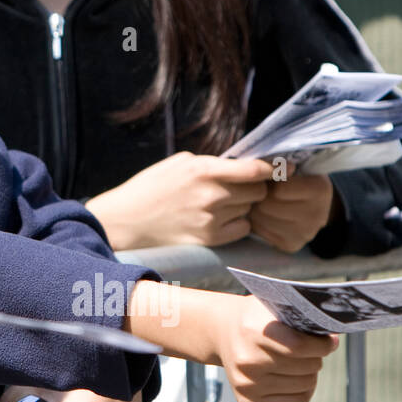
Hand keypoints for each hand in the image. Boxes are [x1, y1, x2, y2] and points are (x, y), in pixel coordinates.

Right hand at [87, 152, 274, 249]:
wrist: (125, 221)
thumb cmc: (149, 188)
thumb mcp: (177, 163)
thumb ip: (210, 163)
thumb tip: (238, 165)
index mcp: (203, 169)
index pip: (255, 169)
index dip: (269, 168)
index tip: (275, 169)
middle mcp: (212, 194)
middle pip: (258, 191)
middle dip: (254, 188)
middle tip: (240, 188)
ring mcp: (212, 219)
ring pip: (250, 209)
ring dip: (243, 206)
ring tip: (221, 204)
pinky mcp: (211, 239)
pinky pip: (242, 229)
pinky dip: (237, 224)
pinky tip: (219, 219)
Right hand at [211, 294, 337, 401]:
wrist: (221, 331)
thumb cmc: (255, 318)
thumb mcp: (271, 306)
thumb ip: (299, 318)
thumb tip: (333, 339)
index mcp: (252, 332)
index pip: (300, 346)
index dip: (322, 345)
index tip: (329, 341)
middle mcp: (247, 361)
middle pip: (308, 367)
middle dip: (316, 357)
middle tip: (310, 349)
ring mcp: (247, 384)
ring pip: (306, 385)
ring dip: (310, 372)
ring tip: (300, 361)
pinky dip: (304, 390)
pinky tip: (296, 377)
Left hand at [248, 168, 333, 252]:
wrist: (311, 201)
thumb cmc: (295, 178)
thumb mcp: (292, 165)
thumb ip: (277, 165)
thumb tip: (254, 168)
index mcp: (320, 189)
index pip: (278, 189)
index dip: (266, 180)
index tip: (266, 177)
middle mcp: (317, 214)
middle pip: (266, 205)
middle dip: (258, 196)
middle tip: (259, 190)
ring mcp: (306, 233)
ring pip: (260, 219)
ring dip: (255, 209)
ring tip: (262, 201)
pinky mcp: (292, 245)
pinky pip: (260, 232)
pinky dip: (257, 222)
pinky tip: (266, 215)